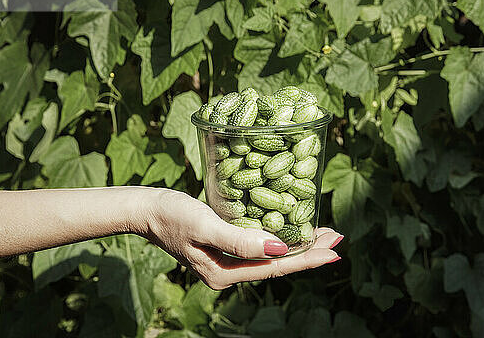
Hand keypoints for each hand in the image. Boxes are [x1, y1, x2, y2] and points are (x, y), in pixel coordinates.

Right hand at [143, 190, 342, 289]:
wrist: (146, 209)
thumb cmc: (172, 215)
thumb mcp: (206, 225)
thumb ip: (241, 240)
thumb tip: (280, 250)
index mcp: (225, 274)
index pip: (276, 268)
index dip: (307, 259)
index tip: (334, 250)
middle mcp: (228, 272)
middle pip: (277, 264)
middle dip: (309, 251)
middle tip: (337, 238)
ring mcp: (226, 261)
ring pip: (270, 255)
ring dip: (297, 244)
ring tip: (322, 233)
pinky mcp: (223, 247)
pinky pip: (259, 246)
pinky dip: (279, 237)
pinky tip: (289, 228)